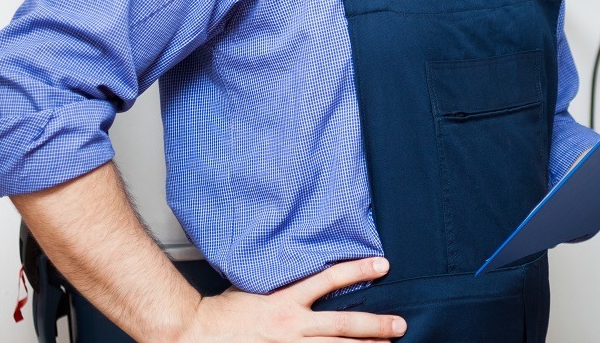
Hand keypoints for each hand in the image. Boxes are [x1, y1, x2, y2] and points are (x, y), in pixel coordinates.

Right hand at [178, 257, 405, 341]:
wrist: (199, 334)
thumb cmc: (226, 310)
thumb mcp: (257, 285)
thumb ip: (284, 281)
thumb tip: (306, 266)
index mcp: (286, 299)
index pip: (330, 279)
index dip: (358, 270)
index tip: (383, 264)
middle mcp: (292, 326)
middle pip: (343, 325)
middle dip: (375, 326)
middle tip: (400, 325)